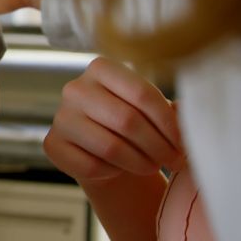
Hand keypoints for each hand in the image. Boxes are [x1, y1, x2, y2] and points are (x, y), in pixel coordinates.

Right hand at [44, 57, 185, 185]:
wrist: (104, 149)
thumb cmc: (134, 124)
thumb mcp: (153, 110)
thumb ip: (172, 110)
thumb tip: (188, 112)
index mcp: (101, 68)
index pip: (142, 94)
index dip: (169, 123)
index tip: (184, 143)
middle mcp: (75, 88)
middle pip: (127, 121)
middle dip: (158, 146)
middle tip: (175, 160)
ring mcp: (60, 117)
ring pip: (111, 147)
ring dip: (140, 163)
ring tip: (152, 166)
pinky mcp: (52, 145)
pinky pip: (91, 165)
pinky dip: (112, 172)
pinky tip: (120, 169)